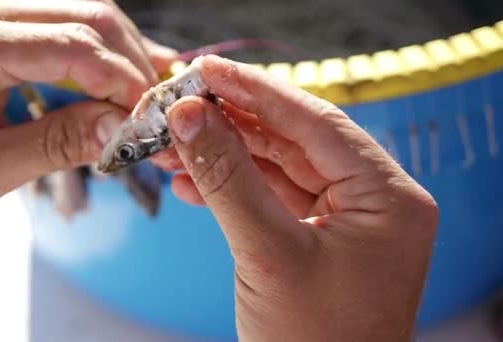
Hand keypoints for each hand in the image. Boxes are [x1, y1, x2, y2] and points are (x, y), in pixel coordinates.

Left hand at [0, 1, 176, 222]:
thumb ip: (52, 145)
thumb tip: (121, 128)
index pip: (73, 47)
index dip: (123, 82)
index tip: (149, 122)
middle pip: (91, 19)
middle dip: (134, 66)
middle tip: (156, 115)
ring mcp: (0, 22)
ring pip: (90, 20)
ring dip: (128, 59)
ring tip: (152, 101)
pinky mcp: (10, 39)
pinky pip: (73, 36)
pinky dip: (109, 60)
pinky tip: (132, 82)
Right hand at [166, 55, 438, 340]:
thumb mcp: (266, 253)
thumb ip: (227, 179)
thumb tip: (189, 118)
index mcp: (388, 198)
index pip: (316, 123)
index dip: (257, 92)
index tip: (208, 71)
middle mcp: (373, 201)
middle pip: (293, 141)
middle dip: (232, 124)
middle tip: (182, 103)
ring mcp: (344, 220)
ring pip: (275, 168)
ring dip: (223, 155)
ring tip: (172, 144)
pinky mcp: (315, 237)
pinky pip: (270, 198)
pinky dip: (229, 189)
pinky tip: (189, 182)